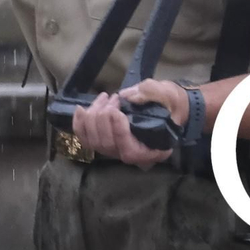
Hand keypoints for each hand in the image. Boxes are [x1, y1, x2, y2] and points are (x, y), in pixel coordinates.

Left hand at [71, 82, 185, 168]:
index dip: (118, 132)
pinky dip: (79, 123)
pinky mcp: (105, 141)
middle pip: (106, 145)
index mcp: (154, 150)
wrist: (166, 106)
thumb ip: (152, 93)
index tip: (117, 111)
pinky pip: (85, 138)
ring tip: (105, 98)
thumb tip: (128, 96)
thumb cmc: (170, 102)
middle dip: (103, 118)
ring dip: (93, 116)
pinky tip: (81, 109)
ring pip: (93, 141)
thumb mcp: (169, 94)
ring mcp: (117, 150)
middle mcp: (134, 156)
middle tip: (113, 98)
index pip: (129, 151)